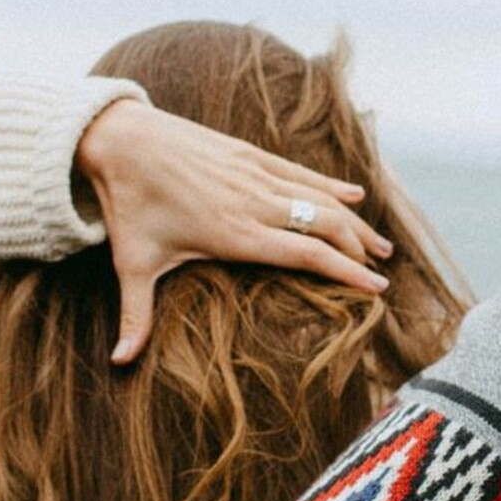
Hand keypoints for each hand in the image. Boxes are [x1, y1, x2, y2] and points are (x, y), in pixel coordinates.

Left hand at [77, 99, 392, 364]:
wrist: (120, 138)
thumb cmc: (127, 205)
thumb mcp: (131, 264)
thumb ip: (136, 316)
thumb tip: (118, 362)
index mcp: (235, 235)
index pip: (308, 256)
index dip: (347, 271)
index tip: (377, 288)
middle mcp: (254, 204)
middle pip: (325, 226)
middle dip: (359, 250)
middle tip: (382, 271)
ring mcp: (254, 174)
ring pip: (320, 198)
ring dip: (354, 220)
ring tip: (379, 243)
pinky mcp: (248, 153)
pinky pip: (300, 172)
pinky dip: (331, 184)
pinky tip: (354, 193)